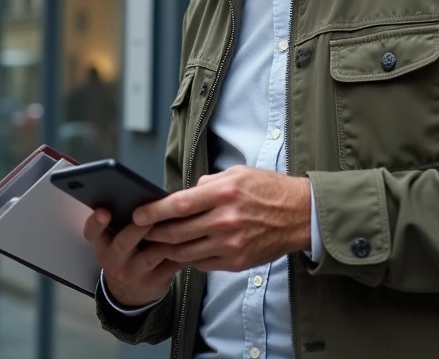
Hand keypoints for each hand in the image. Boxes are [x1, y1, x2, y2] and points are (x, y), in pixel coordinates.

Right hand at [83, 209, 183, 307]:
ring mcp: (133, 274)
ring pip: (150, 256)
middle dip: (137, 228)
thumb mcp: (114, 243)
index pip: (92, 233)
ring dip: (165, 239)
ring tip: (179, 222)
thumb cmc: (125, 256)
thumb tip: (144, 196)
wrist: (129, 294)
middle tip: (151, 214)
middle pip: (123, 243)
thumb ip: (122, 223)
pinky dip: (181, 253)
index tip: (104, 211)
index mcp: (103, 245)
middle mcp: (114, 261)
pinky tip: (191, 240)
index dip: (96, 222)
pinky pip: (169, 266)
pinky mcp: (153, 283)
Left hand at [134, 166, 311, 272]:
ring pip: (186, 252)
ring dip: (167, 249)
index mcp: (225, 193)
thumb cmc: (269, 190)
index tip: (137, 214)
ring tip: (156, 243)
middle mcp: (225, 220)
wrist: (301, 215)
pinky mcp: (237, 262)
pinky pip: (202, 264)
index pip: (179, 205)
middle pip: (177, 232)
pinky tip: (182, 252)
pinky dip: (189, 259)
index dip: (153, 211)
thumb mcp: (239, 174)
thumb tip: (185, 194)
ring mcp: (231, 244)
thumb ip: (209, 184)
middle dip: (154, 232)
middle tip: (141, 231)